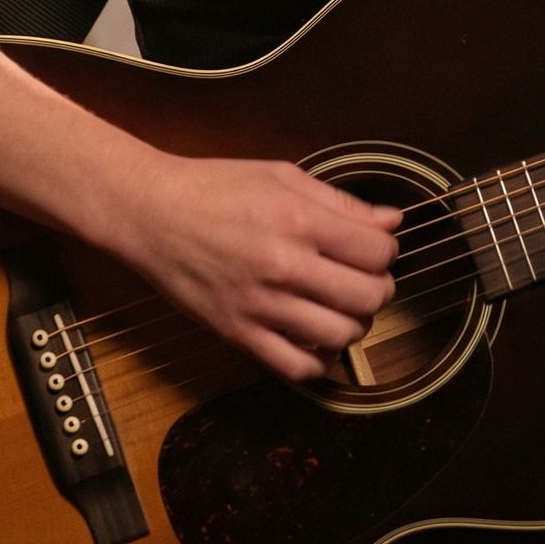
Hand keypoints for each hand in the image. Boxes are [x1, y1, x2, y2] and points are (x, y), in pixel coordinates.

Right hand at [122, 155, 400, 382]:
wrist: (151, 213)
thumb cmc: (215, 187)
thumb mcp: (282, 176)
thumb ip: (341, 203)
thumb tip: (393, 221)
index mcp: (298, 219)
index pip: (377, 250)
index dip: (387, 250)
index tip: (375, 247)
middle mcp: (283, 265)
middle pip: (368, 296)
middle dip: (380, 288)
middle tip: (366, 278)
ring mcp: (260, 305)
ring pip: (340, 335)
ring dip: (355, 324)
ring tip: (343, 306)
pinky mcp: (238, 333)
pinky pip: (296, 367)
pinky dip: (319, 359)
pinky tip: (317, 336)